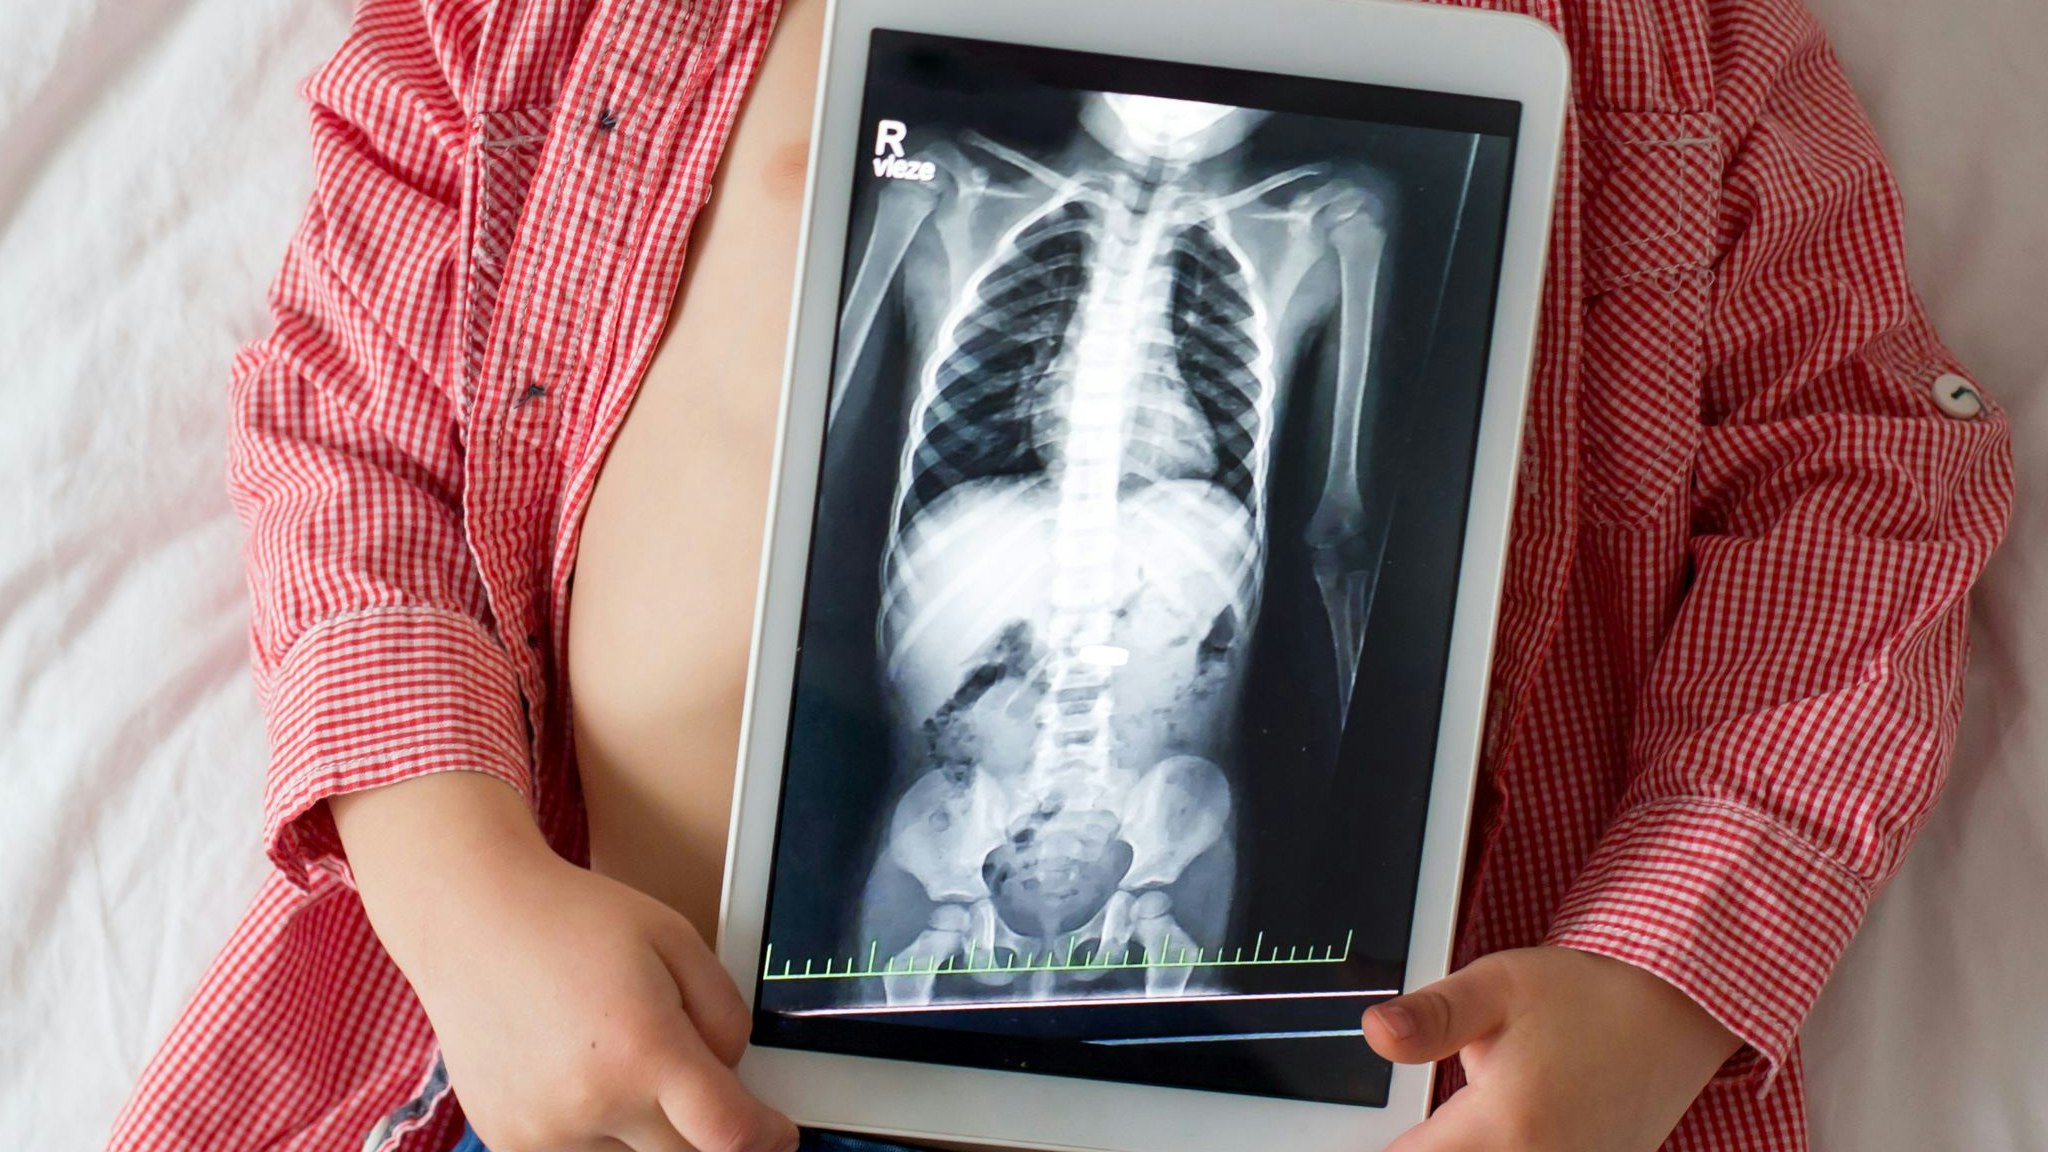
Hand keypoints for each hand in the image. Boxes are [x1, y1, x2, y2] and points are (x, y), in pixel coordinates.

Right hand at [332, 772, 797, 1151]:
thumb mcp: (678, 940)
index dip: (767, 1138)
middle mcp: (592, 1103)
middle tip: (698, 1087)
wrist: (472, 918)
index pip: (728, 1134)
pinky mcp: (507, 1138)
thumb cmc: (576, 920)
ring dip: (647, 1134)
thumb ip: (726, 1015)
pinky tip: (586, 1082)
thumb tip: (733, 1077)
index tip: (778, 1132)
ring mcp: (543, 1130)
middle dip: (705, 1132)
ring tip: (627, 1068)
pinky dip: (598, 1134)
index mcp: (643, 1050)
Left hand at [1363, 945, 1744, 1151]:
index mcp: (1504, 1128)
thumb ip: (1430, 1017)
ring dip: (1466, 1146)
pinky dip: (1505, 1148)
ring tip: (1470, 1115)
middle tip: (1430, 1121)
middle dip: (1430, 1146)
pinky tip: (1506, 1126)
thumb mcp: (1495, 986)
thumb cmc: (1583, 996)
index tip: (1402, 1122)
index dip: (1395, 1143)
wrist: (1673, 1013)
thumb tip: (1374, 1031)